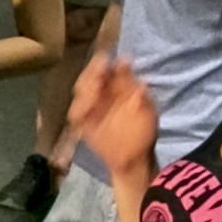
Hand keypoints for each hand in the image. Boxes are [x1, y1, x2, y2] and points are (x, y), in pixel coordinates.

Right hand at [68, 57, 159, 183]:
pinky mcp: (83, 122)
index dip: (103, 62)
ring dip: (85, 90)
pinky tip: (84, 113)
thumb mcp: (147, 111)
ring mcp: (91, 106)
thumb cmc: (144, 132)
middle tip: (97, 80)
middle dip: (91, 73)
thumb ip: (140, 95)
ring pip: (80, 89)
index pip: (107, 65)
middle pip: (89, 73)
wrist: (133, 159)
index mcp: (119, 84)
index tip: (105, 63)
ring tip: (93, 97)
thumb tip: (139, 80)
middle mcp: (103, 91)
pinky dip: (78, 110)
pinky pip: (74, 112)